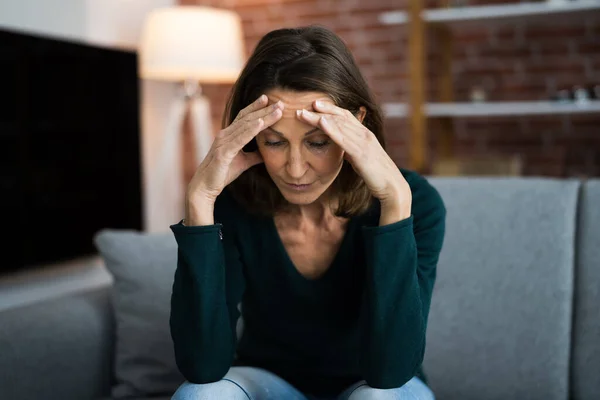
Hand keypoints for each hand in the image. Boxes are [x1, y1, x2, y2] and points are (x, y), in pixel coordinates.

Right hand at [185, 95, 283, 222]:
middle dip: (265, 109)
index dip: (256, 107)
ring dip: (263, 117)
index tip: (270, 99)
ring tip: (277, 111)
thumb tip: (266, 152)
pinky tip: (261, 123)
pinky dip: (251, 130)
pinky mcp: (224, 152)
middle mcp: (225, 134)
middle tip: (280, 102)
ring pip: (246, 126)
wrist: (206, 186)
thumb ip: (254, 155)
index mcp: (229, 135)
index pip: (244, 117)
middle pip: (248, 118)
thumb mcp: (243, 162)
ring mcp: (224, 142)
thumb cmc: (222, 173)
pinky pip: (240, 139)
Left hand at [297, 101, 410, 217]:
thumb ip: (351, 150)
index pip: (345, 116)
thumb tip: (341, 148)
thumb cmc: (376, 174)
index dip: (330, 109)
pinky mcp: (362, 154)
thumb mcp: (360, 158)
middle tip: (302, 106)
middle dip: (321, 111)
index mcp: (364, 134)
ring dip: (320, 118)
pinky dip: (332, 129)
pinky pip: (344, 139)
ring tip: (304, 113)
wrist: (392, 186)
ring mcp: (364, 142)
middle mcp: (364, 134)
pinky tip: (321, 123)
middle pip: (339, 117)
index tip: (314, 105)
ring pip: (339, 125)